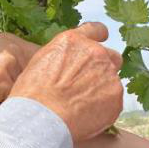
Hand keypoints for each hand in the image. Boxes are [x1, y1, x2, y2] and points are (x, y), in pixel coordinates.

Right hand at [0, 32, 38, 127]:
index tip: (26, 91)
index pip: (41, 61)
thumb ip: (10, 67)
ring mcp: (8, 63)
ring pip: (24, 92)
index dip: (36, 79)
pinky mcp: (0, 79)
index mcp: (11, 42)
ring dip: (10, 100)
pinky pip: (11, 102)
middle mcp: (13, 48)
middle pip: (37, 78)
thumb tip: (31, 84)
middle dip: (23, 92)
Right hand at [10, 23, 122, 141]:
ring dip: (102, 91)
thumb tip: (67, 67)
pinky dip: (105, 109)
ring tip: (82, 108)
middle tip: (89, 87)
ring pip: (112, 82)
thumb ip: (62, 59)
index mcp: (73, 41)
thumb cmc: (33, 95)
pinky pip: (114, 101)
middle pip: (112, 57)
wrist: (41, 116)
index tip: (99, 49)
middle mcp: (95, 52)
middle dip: (104, 69)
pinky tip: (87, 117)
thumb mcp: (40, 63)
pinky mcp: (116, 94)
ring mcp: (108, 73)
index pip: (96, 30)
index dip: (99, 39)